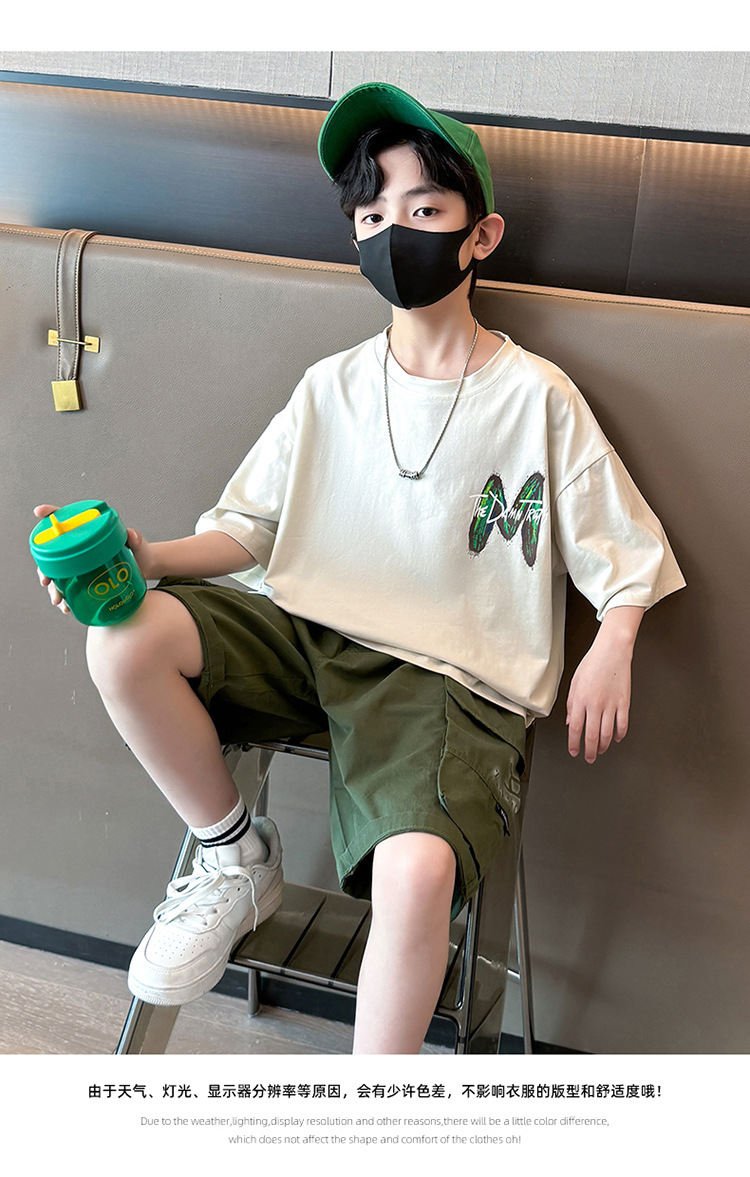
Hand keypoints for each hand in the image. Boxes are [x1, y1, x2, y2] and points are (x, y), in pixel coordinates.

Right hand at [33, 505, 158, 612]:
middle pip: (53, 554)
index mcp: (89, 532)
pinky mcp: (86, 578)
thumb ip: (135, 538)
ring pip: (58, 576)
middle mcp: (81, 547)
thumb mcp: (138, 543)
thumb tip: (131, 535)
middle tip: (46, 581)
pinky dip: (66, 599)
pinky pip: (70, 589)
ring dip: (54, 589)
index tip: (39, 511)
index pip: (66, 518)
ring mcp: (81, 564)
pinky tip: (67, 608)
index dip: (51, 514)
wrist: (146, 568)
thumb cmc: (140, 551)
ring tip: (59, 602)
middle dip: (45, 568)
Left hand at [566, 636, 632, 762]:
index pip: (576, 729)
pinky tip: (615, 738)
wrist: (612, 651)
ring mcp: (611, 705)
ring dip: (602, 746)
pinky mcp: (624, 703)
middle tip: (588, 758)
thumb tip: (570, 722)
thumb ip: (571, 705)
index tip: (574, 751)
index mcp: (581, 700)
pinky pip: (622, 724)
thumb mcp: (574, 682)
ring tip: (600, 750)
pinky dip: (619, 735)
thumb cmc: (592, 663)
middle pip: (591, 735)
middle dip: (589, 751)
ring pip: (607, 734)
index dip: (574, 743)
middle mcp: (595, 704)